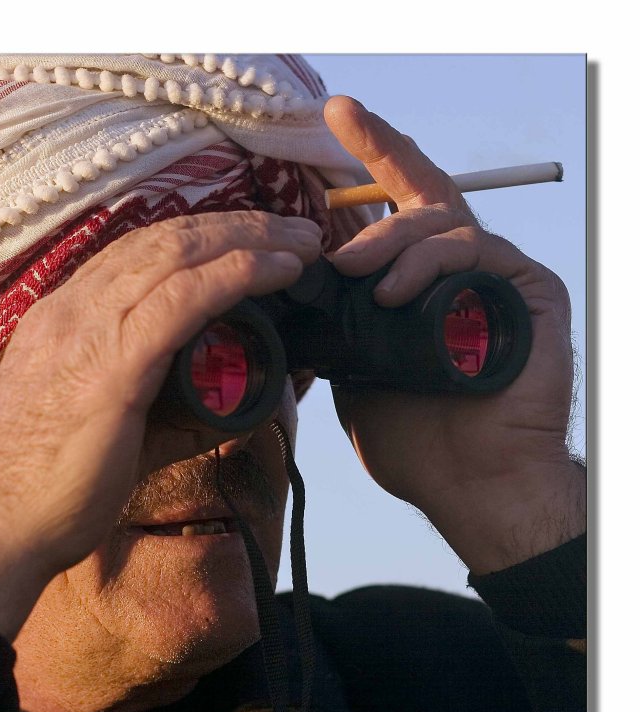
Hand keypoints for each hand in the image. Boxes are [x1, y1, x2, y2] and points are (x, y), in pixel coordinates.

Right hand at [0, 211, 321, 637]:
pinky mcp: (111, 362)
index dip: (203, 238)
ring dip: (249, 239)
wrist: (0, 527)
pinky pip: (182, 300)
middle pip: (166, 239)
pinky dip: (236, 275)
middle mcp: (74, 307)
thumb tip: (234, 398)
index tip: (252, 240)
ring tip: (301, 243)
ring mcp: (88, 327)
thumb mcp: (115, 427)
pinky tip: (277, 270)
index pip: (141, 253)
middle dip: (237, 226)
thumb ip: (173, 406)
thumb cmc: (53, 486)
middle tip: (293, 231)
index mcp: (68, 317)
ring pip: (178, 254)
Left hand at [323, 96, 584, 573]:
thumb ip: (340, 328)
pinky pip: (475, 251)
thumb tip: (298, 296)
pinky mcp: (523, 289)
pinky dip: (429, 264)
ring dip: (389, 241)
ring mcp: (490, 277)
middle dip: (381, 149)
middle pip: (422, 189)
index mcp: (414, 285)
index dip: (369, 159)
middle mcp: (454, 271)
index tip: (336, 117)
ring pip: (439, 221)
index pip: (391, 212)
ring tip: (357, 276)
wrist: (468, 484)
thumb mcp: (357, 373)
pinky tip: (394, 293)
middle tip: (339, 133)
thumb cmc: (413, 438)